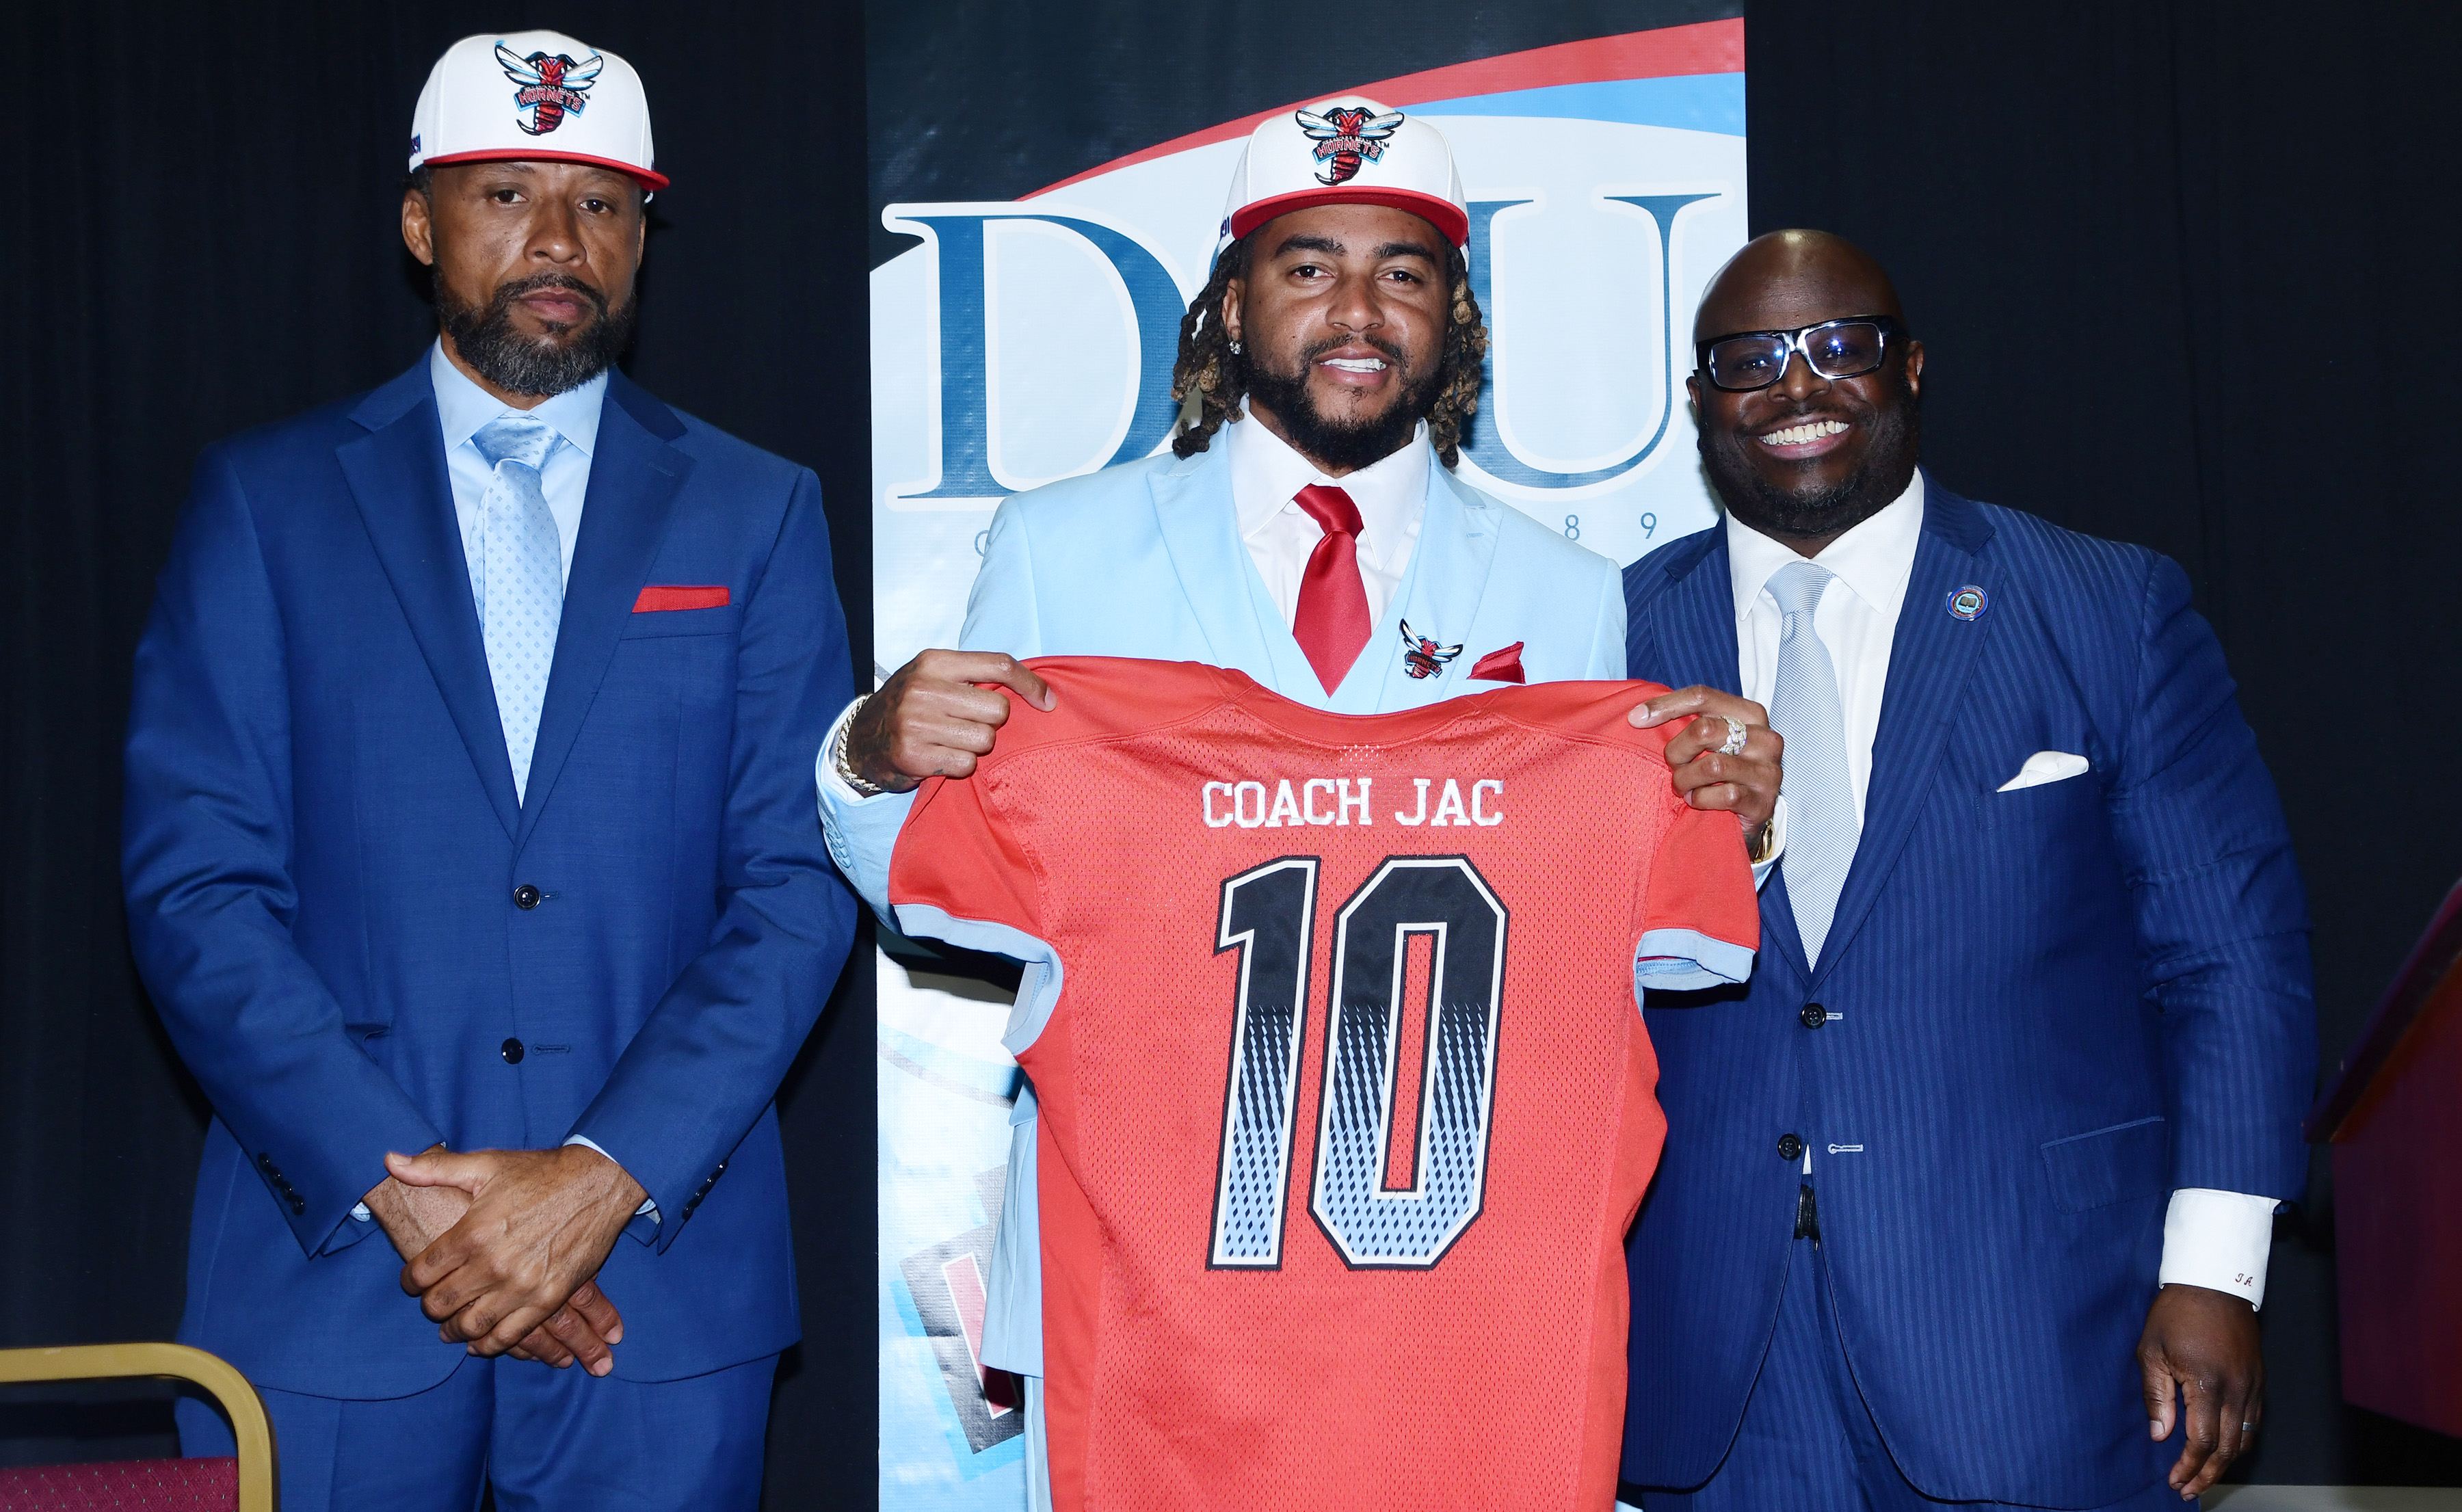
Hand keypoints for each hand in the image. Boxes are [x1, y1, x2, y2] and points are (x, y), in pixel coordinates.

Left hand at [388, 1145, 646, 1374]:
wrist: (599, 1182)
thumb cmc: (541, 1172)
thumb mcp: (485, 1164)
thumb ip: (433, 1168)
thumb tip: (388, 1160)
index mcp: (472, 1232)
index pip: (422, 1272)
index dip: (410, 1281)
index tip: (412, 1281)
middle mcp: (492, 1264)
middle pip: (441, 1303)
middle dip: (429, 1307)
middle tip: (431, 1303)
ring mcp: (522, 1285)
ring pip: (471, 1324)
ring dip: (455, 1330)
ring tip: (450, 1328)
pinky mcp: (549, 1297)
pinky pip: (509, 1335)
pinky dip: (490, 1344)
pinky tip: (480, 1341)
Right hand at [845, 651, 1053, 792]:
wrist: (862, 740)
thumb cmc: (911, 705)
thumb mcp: (935, 676)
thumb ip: (975, 676)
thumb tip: (1038, 692)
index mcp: (934, 661)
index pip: (999, 665)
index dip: (1030, 684)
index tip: (1047, 702)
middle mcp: (924, 688)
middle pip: (998, 709)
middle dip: (991, 721)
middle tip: (968, 724)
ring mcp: (916, 722)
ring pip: (985, 739)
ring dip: (975, 746)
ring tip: (950, 740)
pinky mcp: (913, 754)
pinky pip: (966, 764)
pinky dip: (959, 764)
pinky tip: (939, 756)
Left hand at [1629, 687, 1782, 852]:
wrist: (1749, 812)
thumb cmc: (1722, 769)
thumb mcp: (1710, 739)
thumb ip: (1686, 720)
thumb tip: (1637, 715)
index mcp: (1750, 714)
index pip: (1702, 697)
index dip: (1665, 705)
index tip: (1636, 719)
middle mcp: (1765, 738)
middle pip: (1703, 730)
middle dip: (1676, 751)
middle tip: (1672, 766)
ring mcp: (1767, 771)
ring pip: (1712, 766)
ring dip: (1685, 779)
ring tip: (1682, 786)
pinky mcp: (1763, 801)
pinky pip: (1724, 795)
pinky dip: (1701, 799)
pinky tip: (1697, 800)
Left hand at [2138, 1283, 2263, 1497]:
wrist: (2213, 1282)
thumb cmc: (2176, 1313)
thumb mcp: (2152, 1351)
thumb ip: (2157, 1396)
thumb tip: (2160, 1435)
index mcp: (2208, 1385)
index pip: (2202, 1442)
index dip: (2189, 1466)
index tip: (2175, 1481)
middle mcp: (2238, 1390)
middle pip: (2228, 1449)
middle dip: (2208, 1474)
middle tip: (2189, 1490)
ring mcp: (2253, 1385)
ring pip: (2246, 1438)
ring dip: (2225, 1462)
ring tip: (2203, 1476)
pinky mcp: (2260, 1379)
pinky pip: (2254, 1420)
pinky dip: (2240, 1440)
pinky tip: (2223, 1448)